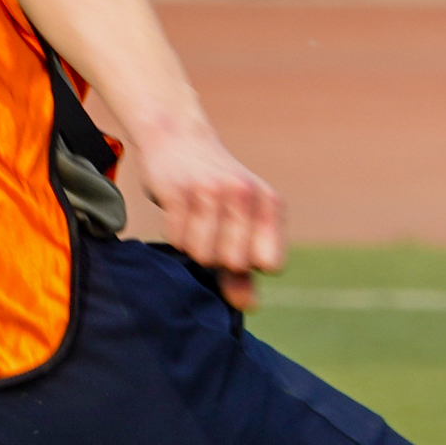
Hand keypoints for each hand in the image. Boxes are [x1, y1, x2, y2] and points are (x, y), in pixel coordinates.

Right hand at [129, 112, 287, 306]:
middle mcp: (245, 195)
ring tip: (194, 220)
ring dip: (193, 247)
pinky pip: (177, 239)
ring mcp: (212, 192)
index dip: (251, 266)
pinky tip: (177, 211)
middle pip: (234, 264)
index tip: (237, 246)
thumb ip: (246, 268)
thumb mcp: (239, 221)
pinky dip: (174, 234)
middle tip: (211, 231)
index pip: (271, 264)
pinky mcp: (179, 191)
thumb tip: (249, 307)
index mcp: (270, 204)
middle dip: (218, 259)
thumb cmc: (213, 189)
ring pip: (203, 256)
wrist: (177, 136)